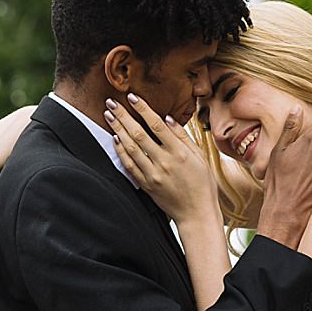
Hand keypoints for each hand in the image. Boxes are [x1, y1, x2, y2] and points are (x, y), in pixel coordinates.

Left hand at [105, 93, 219, 224]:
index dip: (143, 109)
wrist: (197, 214)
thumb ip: (183, 137)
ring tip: (109, 116)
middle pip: (139, 134)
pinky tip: (115, 139)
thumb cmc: (202, 184)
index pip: (157, 125)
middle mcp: (165, 162)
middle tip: (111, 103)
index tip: (132, 97)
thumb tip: (167, 118)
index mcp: (180, 153)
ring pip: (131, 148)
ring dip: (118, 130)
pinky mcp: (146, 185)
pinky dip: (121, 151)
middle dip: (123, 116)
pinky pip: (129, 165)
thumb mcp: (200, 157)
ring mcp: (153, 175)